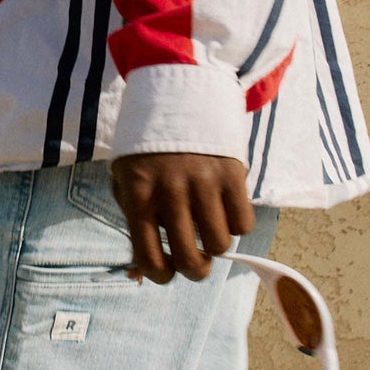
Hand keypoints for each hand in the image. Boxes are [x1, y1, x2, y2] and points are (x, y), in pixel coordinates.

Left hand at [111, 153, 254, 285]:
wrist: (178, 93)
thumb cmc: (148, 147)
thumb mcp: (126, 177)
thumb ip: (133, 221)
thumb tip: (139, 274)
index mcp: (138, 193)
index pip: (149, 257)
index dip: (159, 276)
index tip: (166, 272)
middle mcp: (171, 190)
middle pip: (189, 258)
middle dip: (194, 269)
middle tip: (196, 261)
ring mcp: (204, 181)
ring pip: (219, 244)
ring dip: (215, 246)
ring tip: (209, 229)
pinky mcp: (232, 173)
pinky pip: (243, 223)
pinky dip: (237, 225)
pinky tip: (225, 210)